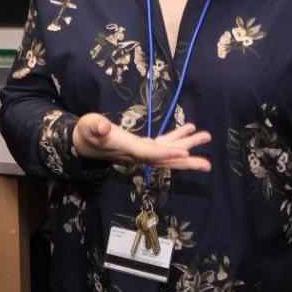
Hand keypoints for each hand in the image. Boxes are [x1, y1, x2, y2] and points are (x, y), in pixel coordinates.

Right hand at [71, 113, 210, 170]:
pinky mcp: (143, 146)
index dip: (168, 153)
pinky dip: (177, 138)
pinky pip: (163, 144)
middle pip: (165, 160)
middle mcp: (138, 154)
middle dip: (186, 162)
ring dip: (187, 146)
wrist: (84, 143)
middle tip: (207, 165)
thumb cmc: (86, 133)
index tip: (185, 153)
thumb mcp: (88, 126)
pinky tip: (190, 128)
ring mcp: (142, 151)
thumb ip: (95, 126)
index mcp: (128, 148)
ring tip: (206, 136)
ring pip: (168, 152)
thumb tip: (102, 126)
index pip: (150, 153)